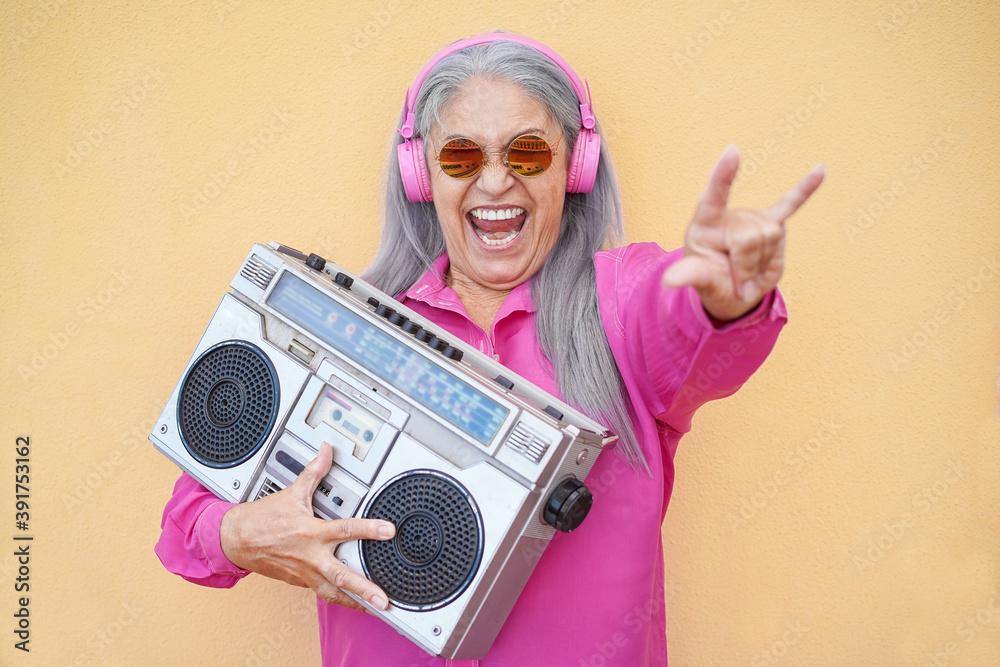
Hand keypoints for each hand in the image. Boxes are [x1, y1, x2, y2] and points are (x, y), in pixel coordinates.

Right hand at [220, 443, 395, 611]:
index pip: (346, 530)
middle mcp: (310, 556)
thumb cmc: (262, 520)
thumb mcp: (291, 492)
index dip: (370, 530)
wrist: (234, 540)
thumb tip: (326, 451)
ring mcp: (305, 573)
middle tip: (384, 599)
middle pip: (342, 576)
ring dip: (357, 603)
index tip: (389, 532)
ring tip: (377, 611)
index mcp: (311, 533)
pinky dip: (340, 599)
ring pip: (333, 593)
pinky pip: (323, 593)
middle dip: (365, 589)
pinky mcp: (300, 582)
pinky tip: (355, 603)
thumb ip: (314, 472)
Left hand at [662, 145, 824, 321]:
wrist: (731, 293)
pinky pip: (791, 205)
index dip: (723, 175)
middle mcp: (730, 215)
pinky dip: (806, 189)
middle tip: (738, 282)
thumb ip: (689, 276)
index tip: (732, 151)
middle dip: (748, 266)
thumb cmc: (711, 281)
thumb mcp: (698, 282)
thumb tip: (669, 281)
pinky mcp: (773, 224)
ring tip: (749, 273)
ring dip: (763, 265)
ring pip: (773, 235)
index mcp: (705, 224)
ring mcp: (753, 218)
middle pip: (753, 235)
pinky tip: (821, 171)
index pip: (714, 196)